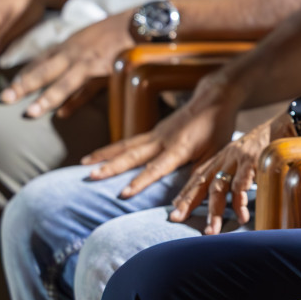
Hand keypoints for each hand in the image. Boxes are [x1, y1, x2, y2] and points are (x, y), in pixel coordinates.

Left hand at [1, 13, 131, 117]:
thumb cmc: (117, 28)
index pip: (41, 60)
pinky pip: (89, 89)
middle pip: (44, 70)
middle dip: (23, 85)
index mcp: (70, 43)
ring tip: (30, 112)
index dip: (24, 73)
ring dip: (46, 98)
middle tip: (4, 99)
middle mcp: (75, 52)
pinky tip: (63, 114)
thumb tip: (61, 63)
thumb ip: (76, 50)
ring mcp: (90, 62)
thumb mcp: (90, 34)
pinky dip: (76, 102)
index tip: (10, 86)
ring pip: (64, 82)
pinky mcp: (107, 71)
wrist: (143, 22)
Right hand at [82, 79, 242, 197]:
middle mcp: (162, 140)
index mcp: (179, 148)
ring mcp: (155, 134)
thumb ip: (200, 176)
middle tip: (90, 177)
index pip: (157, 167)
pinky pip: (128, 142)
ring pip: (125, 146)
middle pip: (133, 155)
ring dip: (104, 155)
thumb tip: (188, 201)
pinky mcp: (152, 131)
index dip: (141, 181)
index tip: (123, 194)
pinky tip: (96, 156)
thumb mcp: (216, 154)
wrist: (214, 98)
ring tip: (83, 165)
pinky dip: (111, 149)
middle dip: (111, 167)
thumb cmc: (217, 128)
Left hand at [166, 113, 292, 233]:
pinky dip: (239, 202)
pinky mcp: (253, 160)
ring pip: (219, 187)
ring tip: (212, 231)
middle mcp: (228, 156)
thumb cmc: (272, 140)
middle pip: (202, 182)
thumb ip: (240, 171)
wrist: (291, 121)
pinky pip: (242, 184)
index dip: (186, 192)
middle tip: (177, 219)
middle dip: (189, 202)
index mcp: (225, 156)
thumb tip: (236, 194)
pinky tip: (241, 216)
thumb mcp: (250, 154)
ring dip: (214, 211)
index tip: (175, 209)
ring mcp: (239, 158)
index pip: (199, 175)